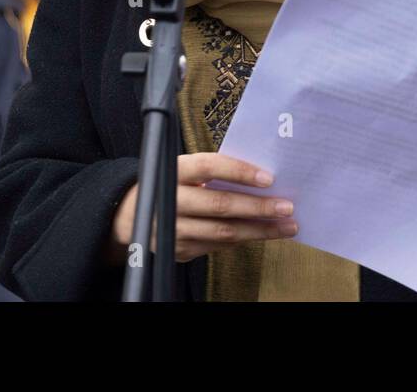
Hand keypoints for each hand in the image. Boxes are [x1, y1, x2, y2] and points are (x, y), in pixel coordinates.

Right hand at [108, 153, 298, 264]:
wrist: (129, 214)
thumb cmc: (170, 183)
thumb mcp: (183, 169)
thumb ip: (213, 171)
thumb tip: (260, 175)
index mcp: (174, 171)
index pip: (208, 167)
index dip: (239, 171)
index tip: (269, 177)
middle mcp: (170, 200)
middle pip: (219, 205)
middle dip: (258, 207)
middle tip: (287, 207)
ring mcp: (173, 230)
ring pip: (223, 232)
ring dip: (259, 230)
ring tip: (286, 226)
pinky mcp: (178, 250)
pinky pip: (217, 246)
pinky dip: (243, 240)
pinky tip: (263, 235)